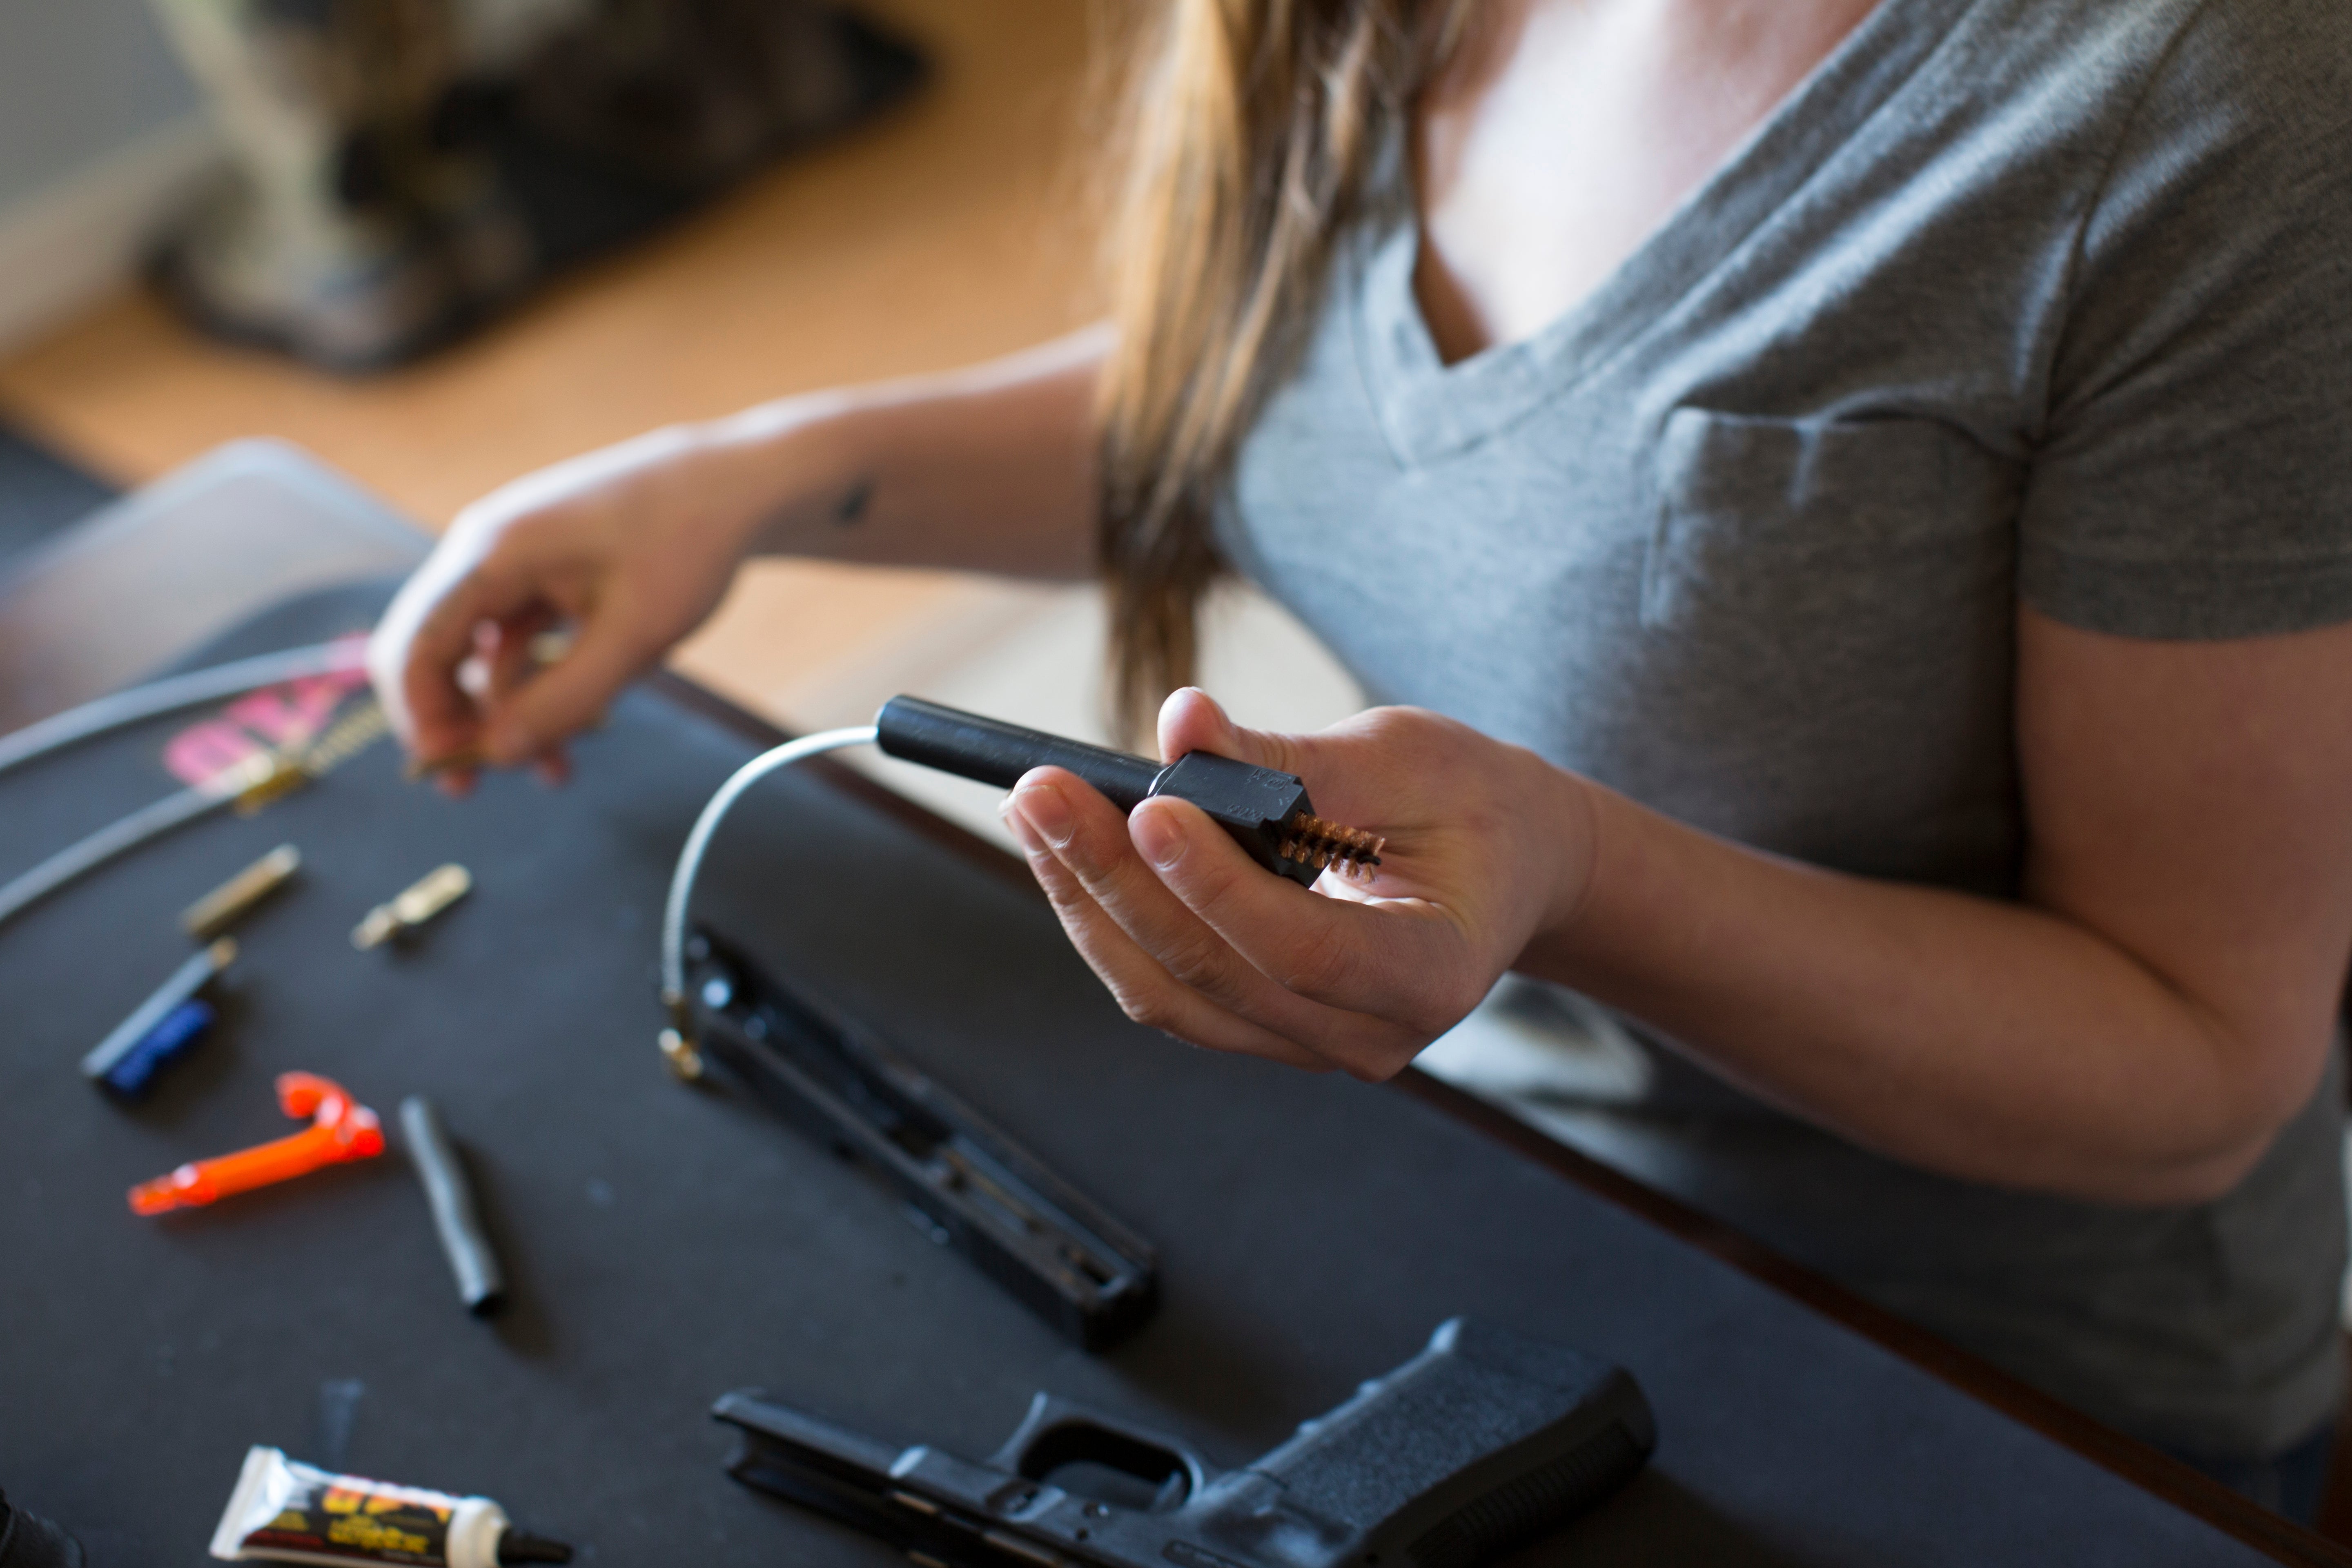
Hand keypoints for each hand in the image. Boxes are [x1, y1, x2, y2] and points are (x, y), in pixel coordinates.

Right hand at [368, 422, 781, 782]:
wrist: (733, 488)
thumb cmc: (687, 545)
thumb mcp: (635, 636)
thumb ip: (564, 698)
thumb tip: (498, 754)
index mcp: (495, 553)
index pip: (419, 641)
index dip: (421, 713)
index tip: (446, 770)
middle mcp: (488, 552)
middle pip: (436, 650)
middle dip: (454, 721)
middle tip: (475, 788)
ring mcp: (514, 564)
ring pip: (485, 655)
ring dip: (508, 713)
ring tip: (555, 772)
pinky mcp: (544, 578)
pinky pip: (521, 642)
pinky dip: (539, 685)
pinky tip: (578, 727)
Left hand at [1000, 690, 1596, 1078]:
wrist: (1505, 864)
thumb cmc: (1469, 803)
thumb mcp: (1403, 756)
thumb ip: (1289, 752)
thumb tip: (1180, 722)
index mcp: (1433, 974)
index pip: (1305, 949)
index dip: (1219, 885)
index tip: (1148, 806)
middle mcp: (1370, 1036)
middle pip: (1215, 974)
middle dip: (1116, 879)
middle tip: (1042, 791)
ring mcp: (1310, 1045)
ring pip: (1170, 995)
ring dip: (1089, 903)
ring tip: (1032, 811)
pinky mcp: (1261, 1027)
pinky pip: (1166, 991)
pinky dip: (1107, 921)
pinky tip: (1064, 852)